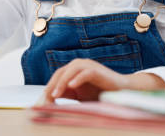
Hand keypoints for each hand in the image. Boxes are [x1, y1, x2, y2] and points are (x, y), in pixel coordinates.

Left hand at [42, 58, 164, 103]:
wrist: (121, 92)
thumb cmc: (100, 93)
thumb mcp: (79, 95)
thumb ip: (67, 93)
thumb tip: (51, 97)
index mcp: (74, 69)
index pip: (58, 75)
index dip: (50, 85)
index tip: (43, 98)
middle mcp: (80, 64)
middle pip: (62, 71)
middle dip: (53, 84)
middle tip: (47, 97)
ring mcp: (89, 66)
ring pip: (71, 70)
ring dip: (62, 81)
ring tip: (56, 94)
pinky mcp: (98, 70)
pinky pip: (86, 72)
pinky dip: (78, 78)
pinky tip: (72, 86)